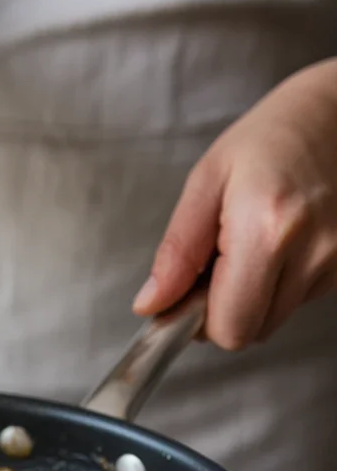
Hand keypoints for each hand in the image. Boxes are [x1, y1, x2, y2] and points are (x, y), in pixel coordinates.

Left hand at [133, 58, 336, 347]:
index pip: (227, 328)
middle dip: (224, 309)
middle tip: (218, 261)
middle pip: (250, 332)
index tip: (187, 292)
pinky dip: (279, 283)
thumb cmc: (272, 138)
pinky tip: (279, 241)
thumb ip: (177, 252)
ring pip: (273, 320)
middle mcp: (310, 253)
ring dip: (252, 295)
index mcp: (267, 231)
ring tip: (253, 240)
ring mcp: (336, 261)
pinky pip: (297, 300)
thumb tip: (152, 304)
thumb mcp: (207, 182)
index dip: (198, 319)